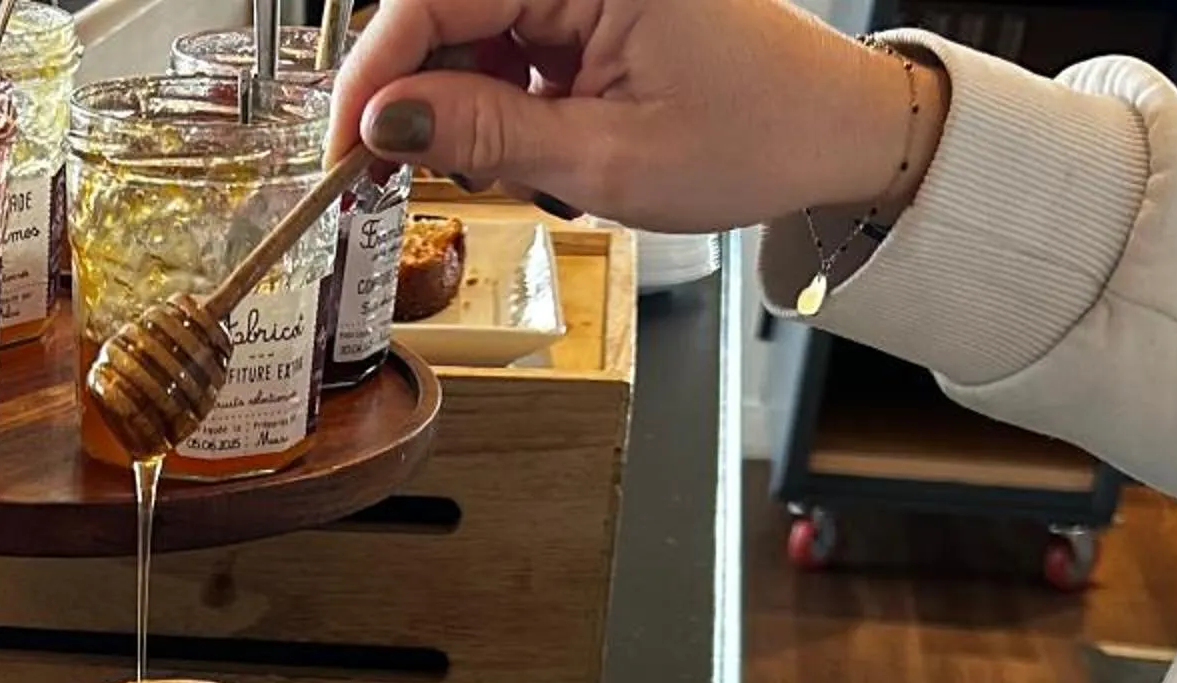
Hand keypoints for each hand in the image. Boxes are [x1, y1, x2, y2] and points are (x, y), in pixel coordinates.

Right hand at [330, 0, 947, 235]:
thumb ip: (485, 134)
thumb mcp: (605, 159)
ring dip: (450, 96)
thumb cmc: (754, 136)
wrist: (831, 131)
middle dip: (407, 89)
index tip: (344, 148)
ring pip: (467, 23)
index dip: (374, 74)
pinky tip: (510, 137)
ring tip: (478, 164)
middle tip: (380, 172)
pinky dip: (489, 90)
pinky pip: (506, 31)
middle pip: (441, 5)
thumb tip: (385, 124)